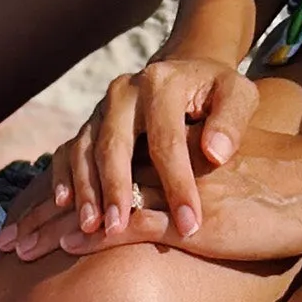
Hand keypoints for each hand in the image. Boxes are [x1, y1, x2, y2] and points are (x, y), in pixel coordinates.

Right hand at [0, 48, 258, 253]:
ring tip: (92, 226)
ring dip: (86, 189)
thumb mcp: (239, 95)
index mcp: (162, 83)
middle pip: (114, 143)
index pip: (167, 140)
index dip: (178, 184)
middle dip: (115, 189)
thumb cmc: (217, 93)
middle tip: (118, 228)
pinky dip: (63, 176)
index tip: (189, 224)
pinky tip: (64, 204)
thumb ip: (232, 120)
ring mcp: (102, 108)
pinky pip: (67, 150)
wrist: (186, 72)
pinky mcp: (90, 124)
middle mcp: (124, 92)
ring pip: (84, 148)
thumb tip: (214, 153)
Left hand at [0, 119, 301, 269]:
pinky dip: (97, 236)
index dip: (61, 197)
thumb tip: (167, 225)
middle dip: (42, 216)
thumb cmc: (279, 192)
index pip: (100, 175)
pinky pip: (132, 223)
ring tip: (17, 249)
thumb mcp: (224, 187)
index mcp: (166, 161)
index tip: (29, 221)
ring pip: (98, 206)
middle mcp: (161, 169)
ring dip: (54, 229)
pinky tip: (69, 249)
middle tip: (4, 242)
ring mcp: (173, 191)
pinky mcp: (190, 216)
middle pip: (86, 188)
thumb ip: (191, 197)